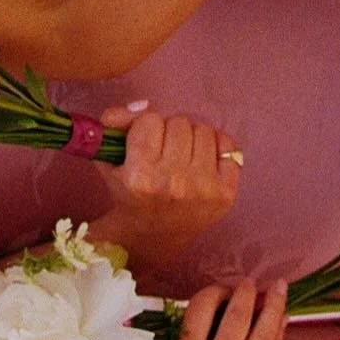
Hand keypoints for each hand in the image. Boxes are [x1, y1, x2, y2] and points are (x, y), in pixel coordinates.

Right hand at [95, 102, 242, 260]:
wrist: (154, 234)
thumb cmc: (130, 193)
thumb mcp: (110, 161)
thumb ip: (116, 124)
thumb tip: (141, 105)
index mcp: (139, 176)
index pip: (149, 120)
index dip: (145, 128)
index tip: (144, 144)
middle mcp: (172, 183)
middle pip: (178, 122)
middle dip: (169, 132)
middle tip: (164, 151)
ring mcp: (202, 188)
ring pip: (203, 130)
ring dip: (192, 137)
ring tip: (182, 157)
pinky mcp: (226, 193)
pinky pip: (228, 146)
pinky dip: (216, 148)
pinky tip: (203, 162)